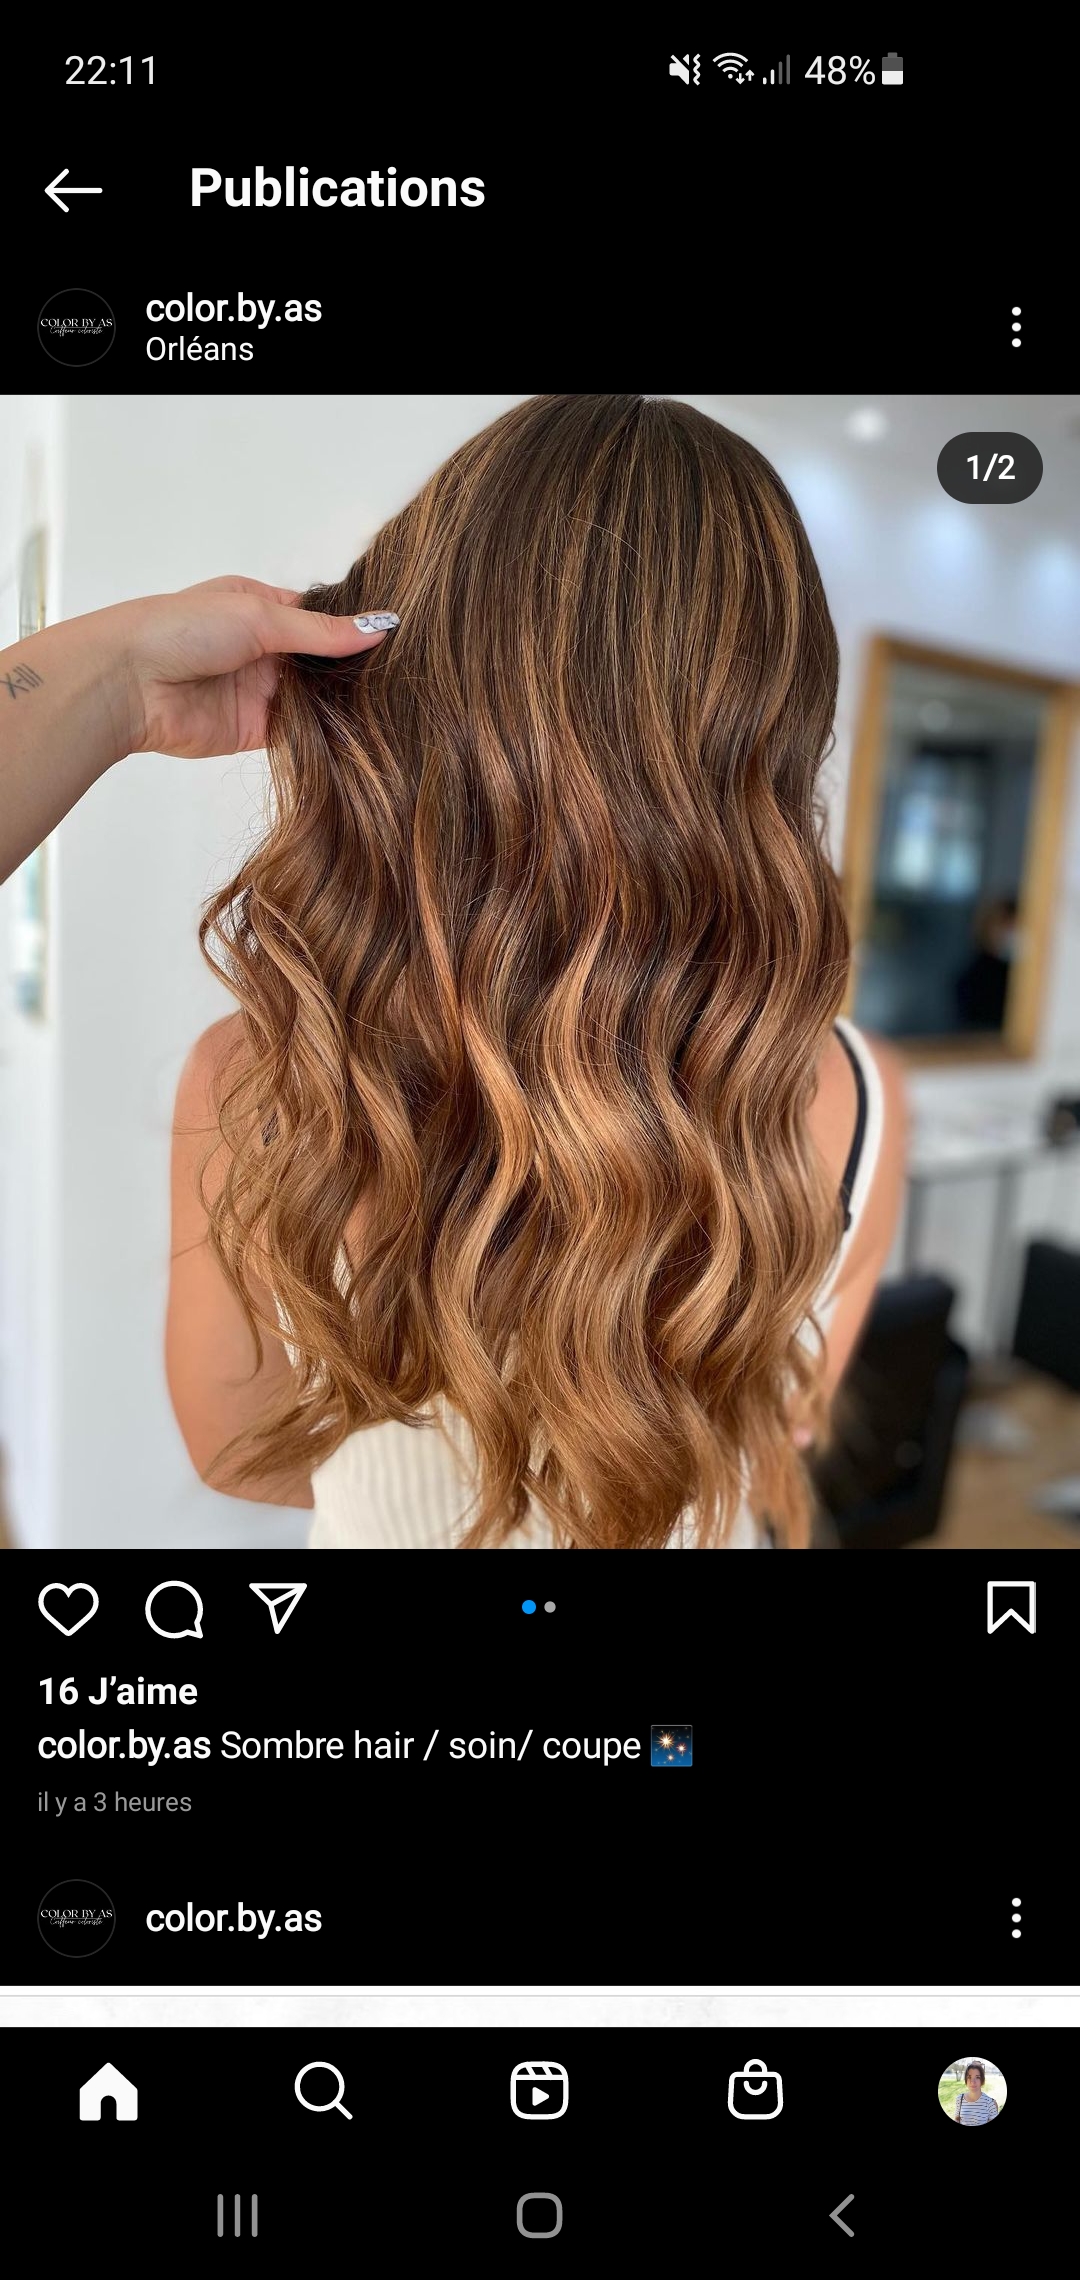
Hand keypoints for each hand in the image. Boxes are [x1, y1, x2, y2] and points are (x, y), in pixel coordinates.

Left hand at [116, 575, 395, 758]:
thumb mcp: (259, 616)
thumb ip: (320, 631)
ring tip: (390, 704)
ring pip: (313, 699)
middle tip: (400, 675)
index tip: (396, 636)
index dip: (352, 627)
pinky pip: (299, 734)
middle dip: (351, 669)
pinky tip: (358, 732)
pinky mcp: (254, 731)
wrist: (130, 683)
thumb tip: (379, 627)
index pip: (319, 618)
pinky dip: (323, 734)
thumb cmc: (182, 628)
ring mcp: (259, 691)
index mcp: (259, 607)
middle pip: (320, 661)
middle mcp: (262, 649)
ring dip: (340, 703)